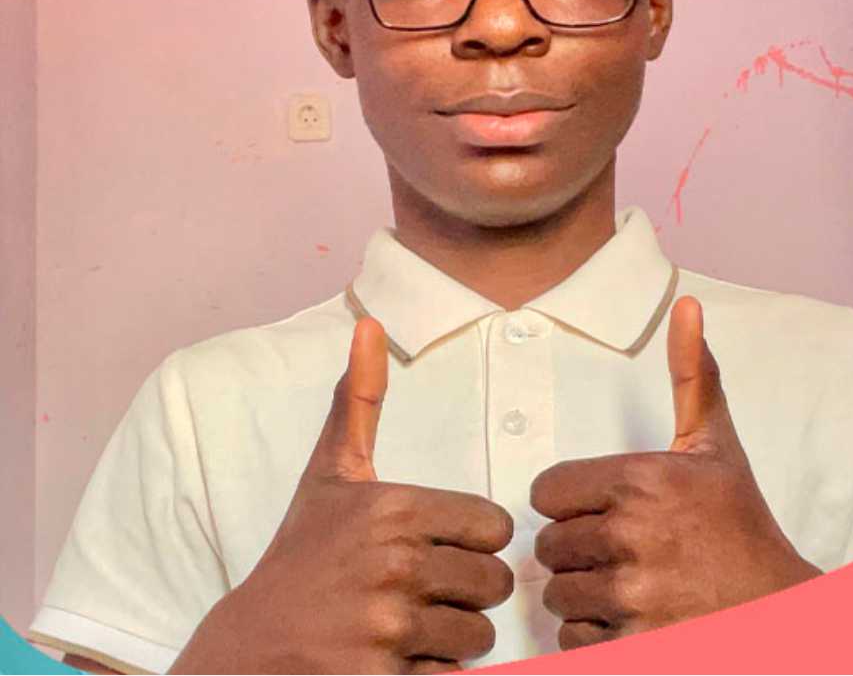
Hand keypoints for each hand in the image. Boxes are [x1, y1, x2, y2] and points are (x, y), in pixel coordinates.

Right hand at [171, 318, 513, 674]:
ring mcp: (389, 629)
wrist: (249, 648)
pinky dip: (432, 674)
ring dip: (451, 637)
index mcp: (395, 508)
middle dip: (465, 591)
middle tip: (419, 590)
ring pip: (479, 637)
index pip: (493, 528)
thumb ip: (358, 400)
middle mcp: (395, 565)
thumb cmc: (301, 555)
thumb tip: (369, 322)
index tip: (434, 546)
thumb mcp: (330, 474)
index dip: (471, 541)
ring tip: (405, 625)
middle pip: (493, 585)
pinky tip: (394, 660)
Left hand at [531, 296, 820, 650]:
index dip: (571, 502)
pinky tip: (634, 620)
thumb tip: (689, 306)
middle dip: (578, 550)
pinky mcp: (632, 647)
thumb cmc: (740, 524)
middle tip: (623, 550)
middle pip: (549, 546)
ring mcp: (631, 598)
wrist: (781, 609)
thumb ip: (693, 375)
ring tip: (631, 584)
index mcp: (639, 480)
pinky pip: (573, 641)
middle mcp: (630, 537)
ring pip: (559, 595)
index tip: (604, 508)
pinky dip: (595, 637)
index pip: (546, 492)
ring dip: (584, 594)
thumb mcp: (716, 445)